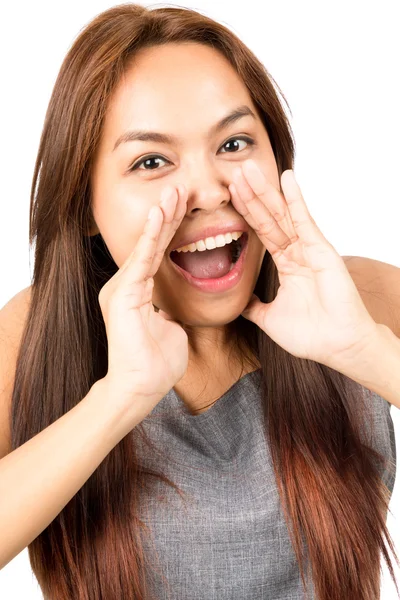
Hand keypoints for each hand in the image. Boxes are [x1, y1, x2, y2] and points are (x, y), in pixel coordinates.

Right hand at [98, 184, 188, 424]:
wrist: (141, 388)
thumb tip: (173, 308)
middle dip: (168, 215)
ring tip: (174, 192)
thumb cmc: (157, 364)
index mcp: (139, 291)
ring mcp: (123, 288)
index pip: (160, 252)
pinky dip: (151, 238)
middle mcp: (128, 285)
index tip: (186, 206)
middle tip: (181, 188)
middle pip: (153, 243)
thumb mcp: (171, 329)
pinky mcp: (123, 295)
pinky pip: (142, 261)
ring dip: (162, 219)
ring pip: (147, 246)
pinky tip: (160, 215)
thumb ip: (169, 312)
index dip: (173, 229)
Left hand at [229, 160, 378, 371]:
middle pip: (269, 216)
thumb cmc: (311, 335)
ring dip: (264, 191)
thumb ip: (254, 307)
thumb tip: (240, 304)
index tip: (230, 195)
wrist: (337, 346)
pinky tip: (286, 178)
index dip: (246, 213)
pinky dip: (295, 198)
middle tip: (235, 171)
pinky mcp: (321, 249)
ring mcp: (309, 248)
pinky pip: (304, 219)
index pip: (262, 232)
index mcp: (286, 264)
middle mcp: (297, 252)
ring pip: (281, 213)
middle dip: (251, 194)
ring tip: (248, 168)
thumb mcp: (270, 319)